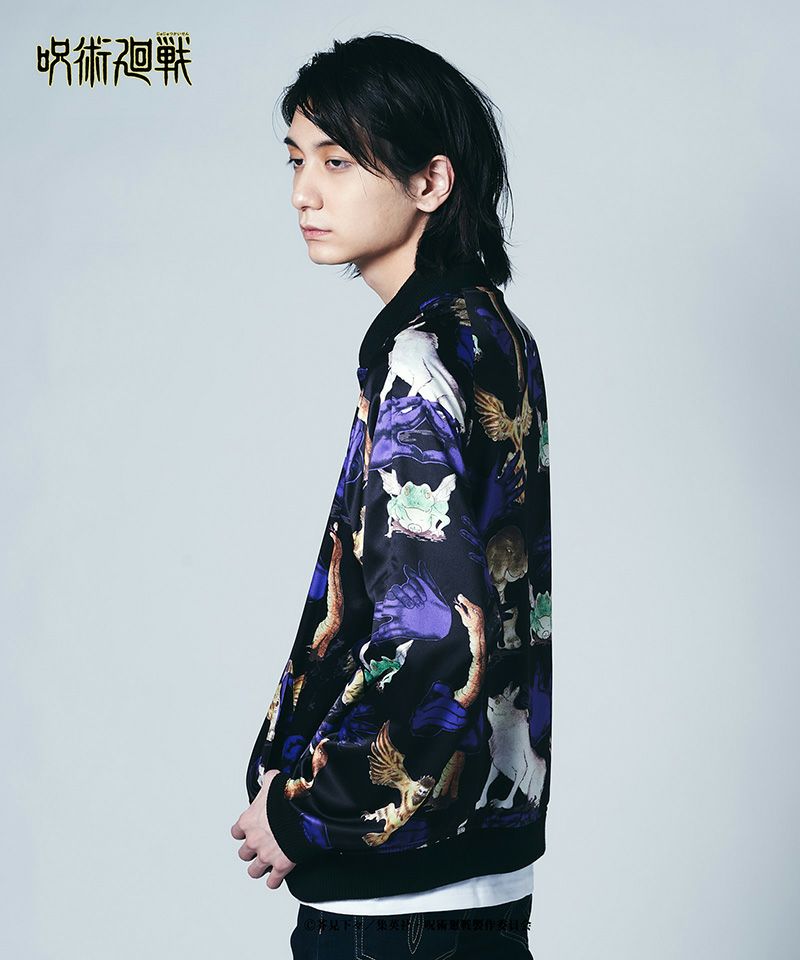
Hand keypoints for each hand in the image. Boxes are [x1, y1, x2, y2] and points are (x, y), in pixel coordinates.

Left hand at [230, 769, 296, 889]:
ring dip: (259, 868)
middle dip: (251, 851)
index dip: (244, 832)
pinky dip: (274, 881)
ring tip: (265, 865)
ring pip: (254, 871)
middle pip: (243, 853)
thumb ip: (267, 781)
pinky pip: (273, 882)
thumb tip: (269, 777)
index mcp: (249, 821)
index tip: (250, 831)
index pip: (236, 832)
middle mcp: (254, 840)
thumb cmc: (288, 796)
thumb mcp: (274, 780)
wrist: (305, 811)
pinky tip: (277, 879)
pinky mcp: (281, 866)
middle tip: (260, 847)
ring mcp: (266, 855)